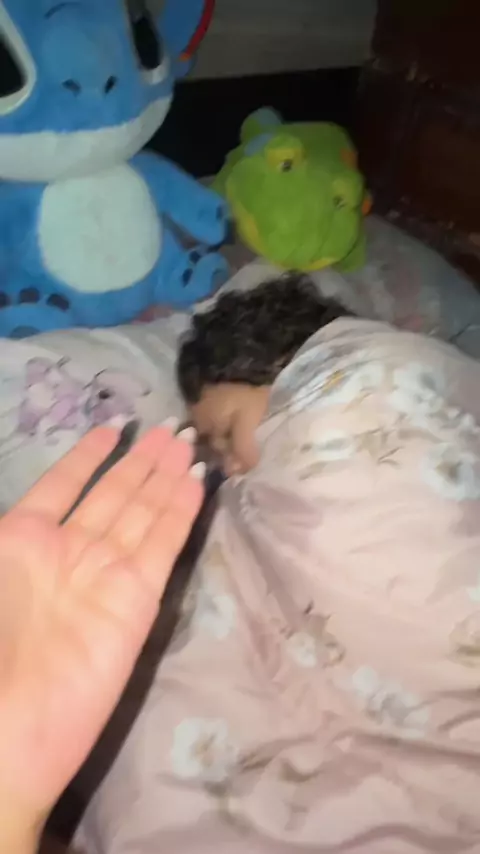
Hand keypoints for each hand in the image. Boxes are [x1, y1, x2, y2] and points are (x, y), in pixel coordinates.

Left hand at [0, 425, 202, 850]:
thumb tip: (32, 516)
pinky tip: (193, 480)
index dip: (89, 455)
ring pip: (142, 510)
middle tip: (169, 427)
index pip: (64, 484)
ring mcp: (106, 573)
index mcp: (22, 540)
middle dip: (139, 459)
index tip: (113, 426)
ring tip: (185, 440)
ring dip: (164, 474)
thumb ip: (14, 535)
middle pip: (113, 493)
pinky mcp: (139, 597)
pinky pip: (164, 542)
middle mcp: (69, 550)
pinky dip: (180, 509)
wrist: (7, 732)